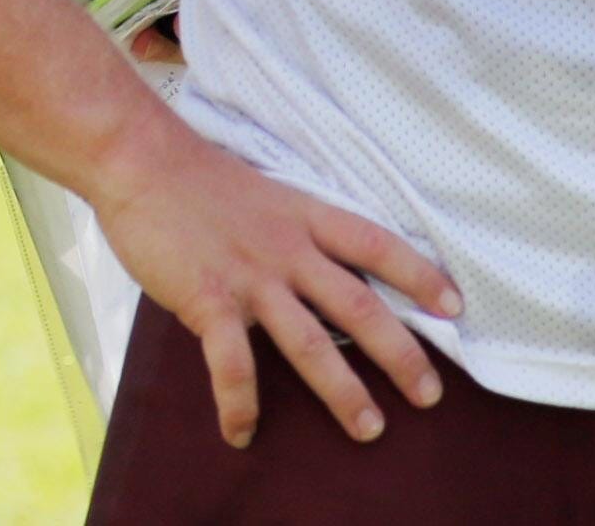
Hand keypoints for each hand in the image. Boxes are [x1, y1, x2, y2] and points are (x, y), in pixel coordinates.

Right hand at [86, 111, 461, 448]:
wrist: (140, 161)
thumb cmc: (198, 179)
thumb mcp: (265, 193)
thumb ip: (295, 229)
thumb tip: (321, 267)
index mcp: (304, 216)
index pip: (376, 245)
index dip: (419, 275)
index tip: (455, 306)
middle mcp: (287, 247)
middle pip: (359, 305)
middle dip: (400, 354)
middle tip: (430, 394)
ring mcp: (250, 276)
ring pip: (311, 343)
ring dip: (344, 392)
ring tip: (370, 428)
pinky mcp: (209, 299)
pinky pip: (232, 364)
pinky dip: (239, 404)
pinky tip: (241, 433)